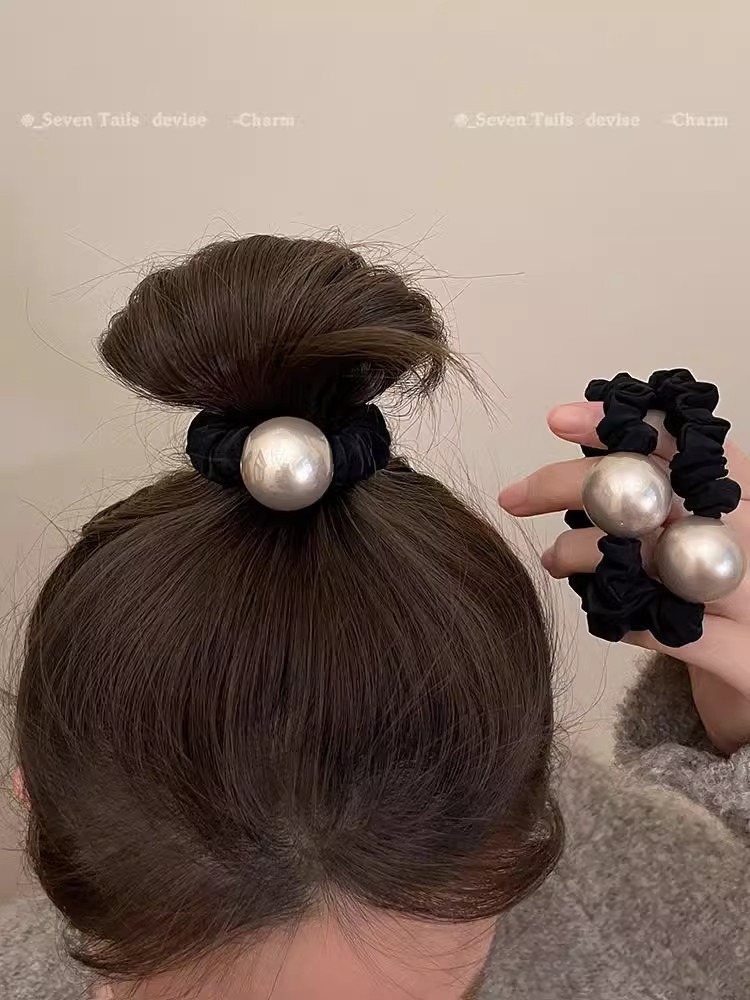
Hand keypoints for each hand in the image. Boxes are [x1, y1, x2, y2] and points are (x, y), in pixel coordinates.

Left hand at [499, 401, 749, 753]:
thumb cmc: (716, 595)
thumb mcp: (698, 532)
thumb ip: (655, 497)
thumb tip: (575, 465)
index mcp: (743, 496)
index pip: (685, 439)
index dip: (619, 423)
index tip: (558, 420)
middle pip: (655, 490)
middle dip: (572, 485)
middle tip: (515, 495)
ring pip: (657, 557)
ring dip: (584, 552)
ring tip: (551, 559)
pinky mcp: (745, 658)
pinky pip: (668, 633)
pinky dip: (623, 620)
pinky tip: (604, 614)